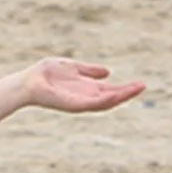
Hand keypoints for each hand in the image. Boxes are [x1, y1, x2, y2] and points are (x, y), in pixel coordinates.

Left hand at [20, 58, 145, 112]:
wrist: (29, 81)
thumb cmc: (46, 73)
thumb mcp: (73, 67)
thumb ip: (89, 70)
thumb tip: (108, 72)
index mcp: (88, 89)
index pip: (111, 90)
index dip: (126, 88)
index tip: (140, 84)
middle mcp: (87, 98)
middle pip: (112, 98)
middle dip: (127, 93)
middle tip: (142, 86)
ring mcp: (81, 103)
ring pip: (105, 102)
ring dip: (120, 97)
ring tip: (134, 90)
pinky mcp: (73, 105)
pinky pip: (91, 104)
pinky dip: (103, 101)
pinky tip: (113, 96)